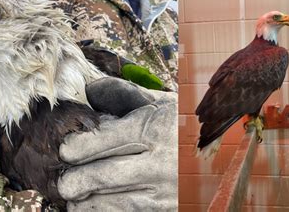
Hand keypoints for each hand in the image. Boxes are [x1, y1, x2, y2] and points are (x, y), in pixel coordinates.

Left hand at [57, 77, 177, 210]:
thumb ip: (124, 94)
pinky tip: (96, 209)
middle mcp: (160, 161)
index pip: (108, 139)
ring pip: (117, 202)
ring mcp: (167, 190)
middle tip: (63, 184)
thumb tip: (89, 89)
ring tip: (75, 202)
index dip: (81, 147)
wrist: (225, 152)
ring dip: (90, 204)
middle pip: (107, 175)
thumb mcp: (159, 102)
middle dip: (78, 181)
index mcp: (155, 129)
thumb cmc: (184, 123)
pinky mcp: (170, 208)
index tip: (66, 151)